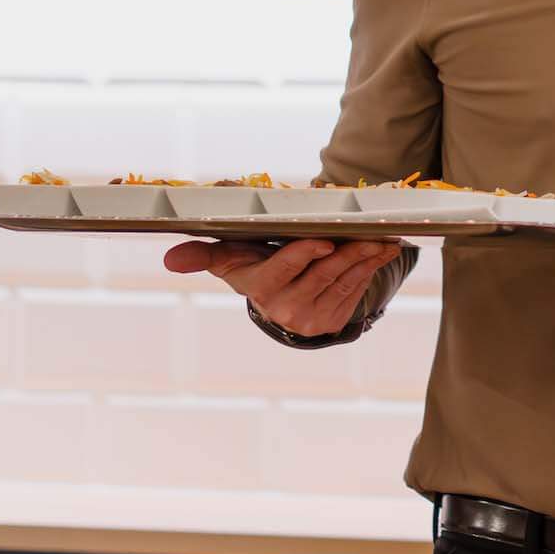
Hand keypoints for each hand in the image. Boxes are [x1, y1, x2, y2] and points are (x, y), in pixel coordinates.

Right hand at [163, 236, 402, 337]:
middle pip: (324, 272)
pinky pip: (356, 291)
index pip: (285, 267)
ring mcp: (312, 318)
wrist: (276, 303)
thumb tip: (170, 260)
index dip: (306, 254)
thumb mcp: (229, 260)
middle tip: (372, 232)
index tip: (326, 240)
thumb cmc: (252, 268)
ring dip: (367, 258)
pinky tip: (382, 252)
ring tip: (385, 239)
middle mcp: (286, 308)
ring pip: (345, 280)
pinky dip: (371, 269)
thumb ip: (202, 256)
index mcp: (262, 288)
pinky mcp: (333, 322)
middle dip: (350, 251)